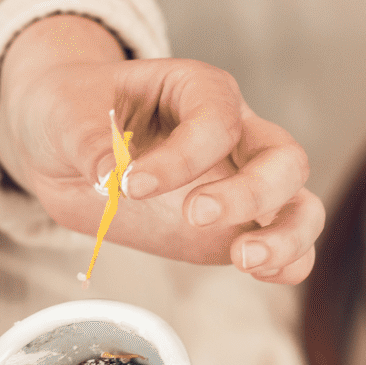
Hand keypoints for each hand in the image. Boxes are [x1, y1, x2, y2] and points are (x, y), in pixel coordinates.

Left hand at [0, 15, 324, 282]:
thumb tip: (105, 175)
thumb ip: (87, 140)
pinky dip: (284, 264)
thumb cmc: (75, 112)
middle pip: (282, 159)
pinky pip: (284, 249)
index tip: (130, 184)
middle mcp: (236, 135)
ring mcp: (241, 185)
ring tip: (243, 259)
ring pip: (300, 206)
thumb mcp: (66, 114)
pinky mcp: (233, 230)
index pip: (217, 119)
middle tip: (194, 215)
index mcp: (198, 91)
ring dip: (285, 237)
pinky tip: (257, 273)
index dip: (182, 156)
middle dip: (250, 193)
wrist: (66, 147)